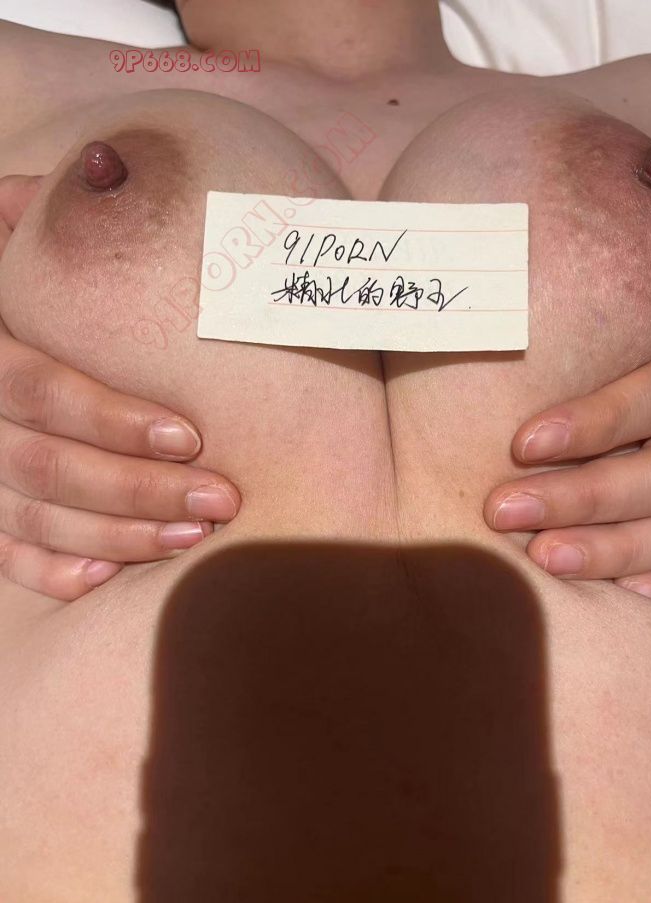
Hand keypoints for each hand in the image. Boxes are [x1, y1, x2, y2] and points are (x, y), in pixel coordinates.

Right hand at [0, 175, 240, 600]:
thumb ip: (40, 214)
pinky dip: (50, 571)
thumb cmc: (15, 284)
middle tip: (220, 499)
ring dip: (115, 537)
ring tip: (194, 539)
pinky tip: (105, 582)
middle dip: (136, 489)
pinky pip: (4, 553)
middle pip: (39, 466)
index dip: (109, 418)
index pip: (34, 390)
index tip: (190, 434)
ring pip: (29, 517)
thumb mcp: (15, 240)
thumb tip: (99, 164)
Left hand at [484, 329, 650, 613]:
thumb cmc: (619, 358)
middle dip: (582, 497)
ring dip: (609, 549)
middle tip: (502, 509)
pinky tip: (617, 596)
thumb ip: (574, 338)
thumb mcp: (621, 335)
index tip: (523, 443)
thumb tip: (476, 331)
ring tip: (542, 557)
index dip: (595, 422)